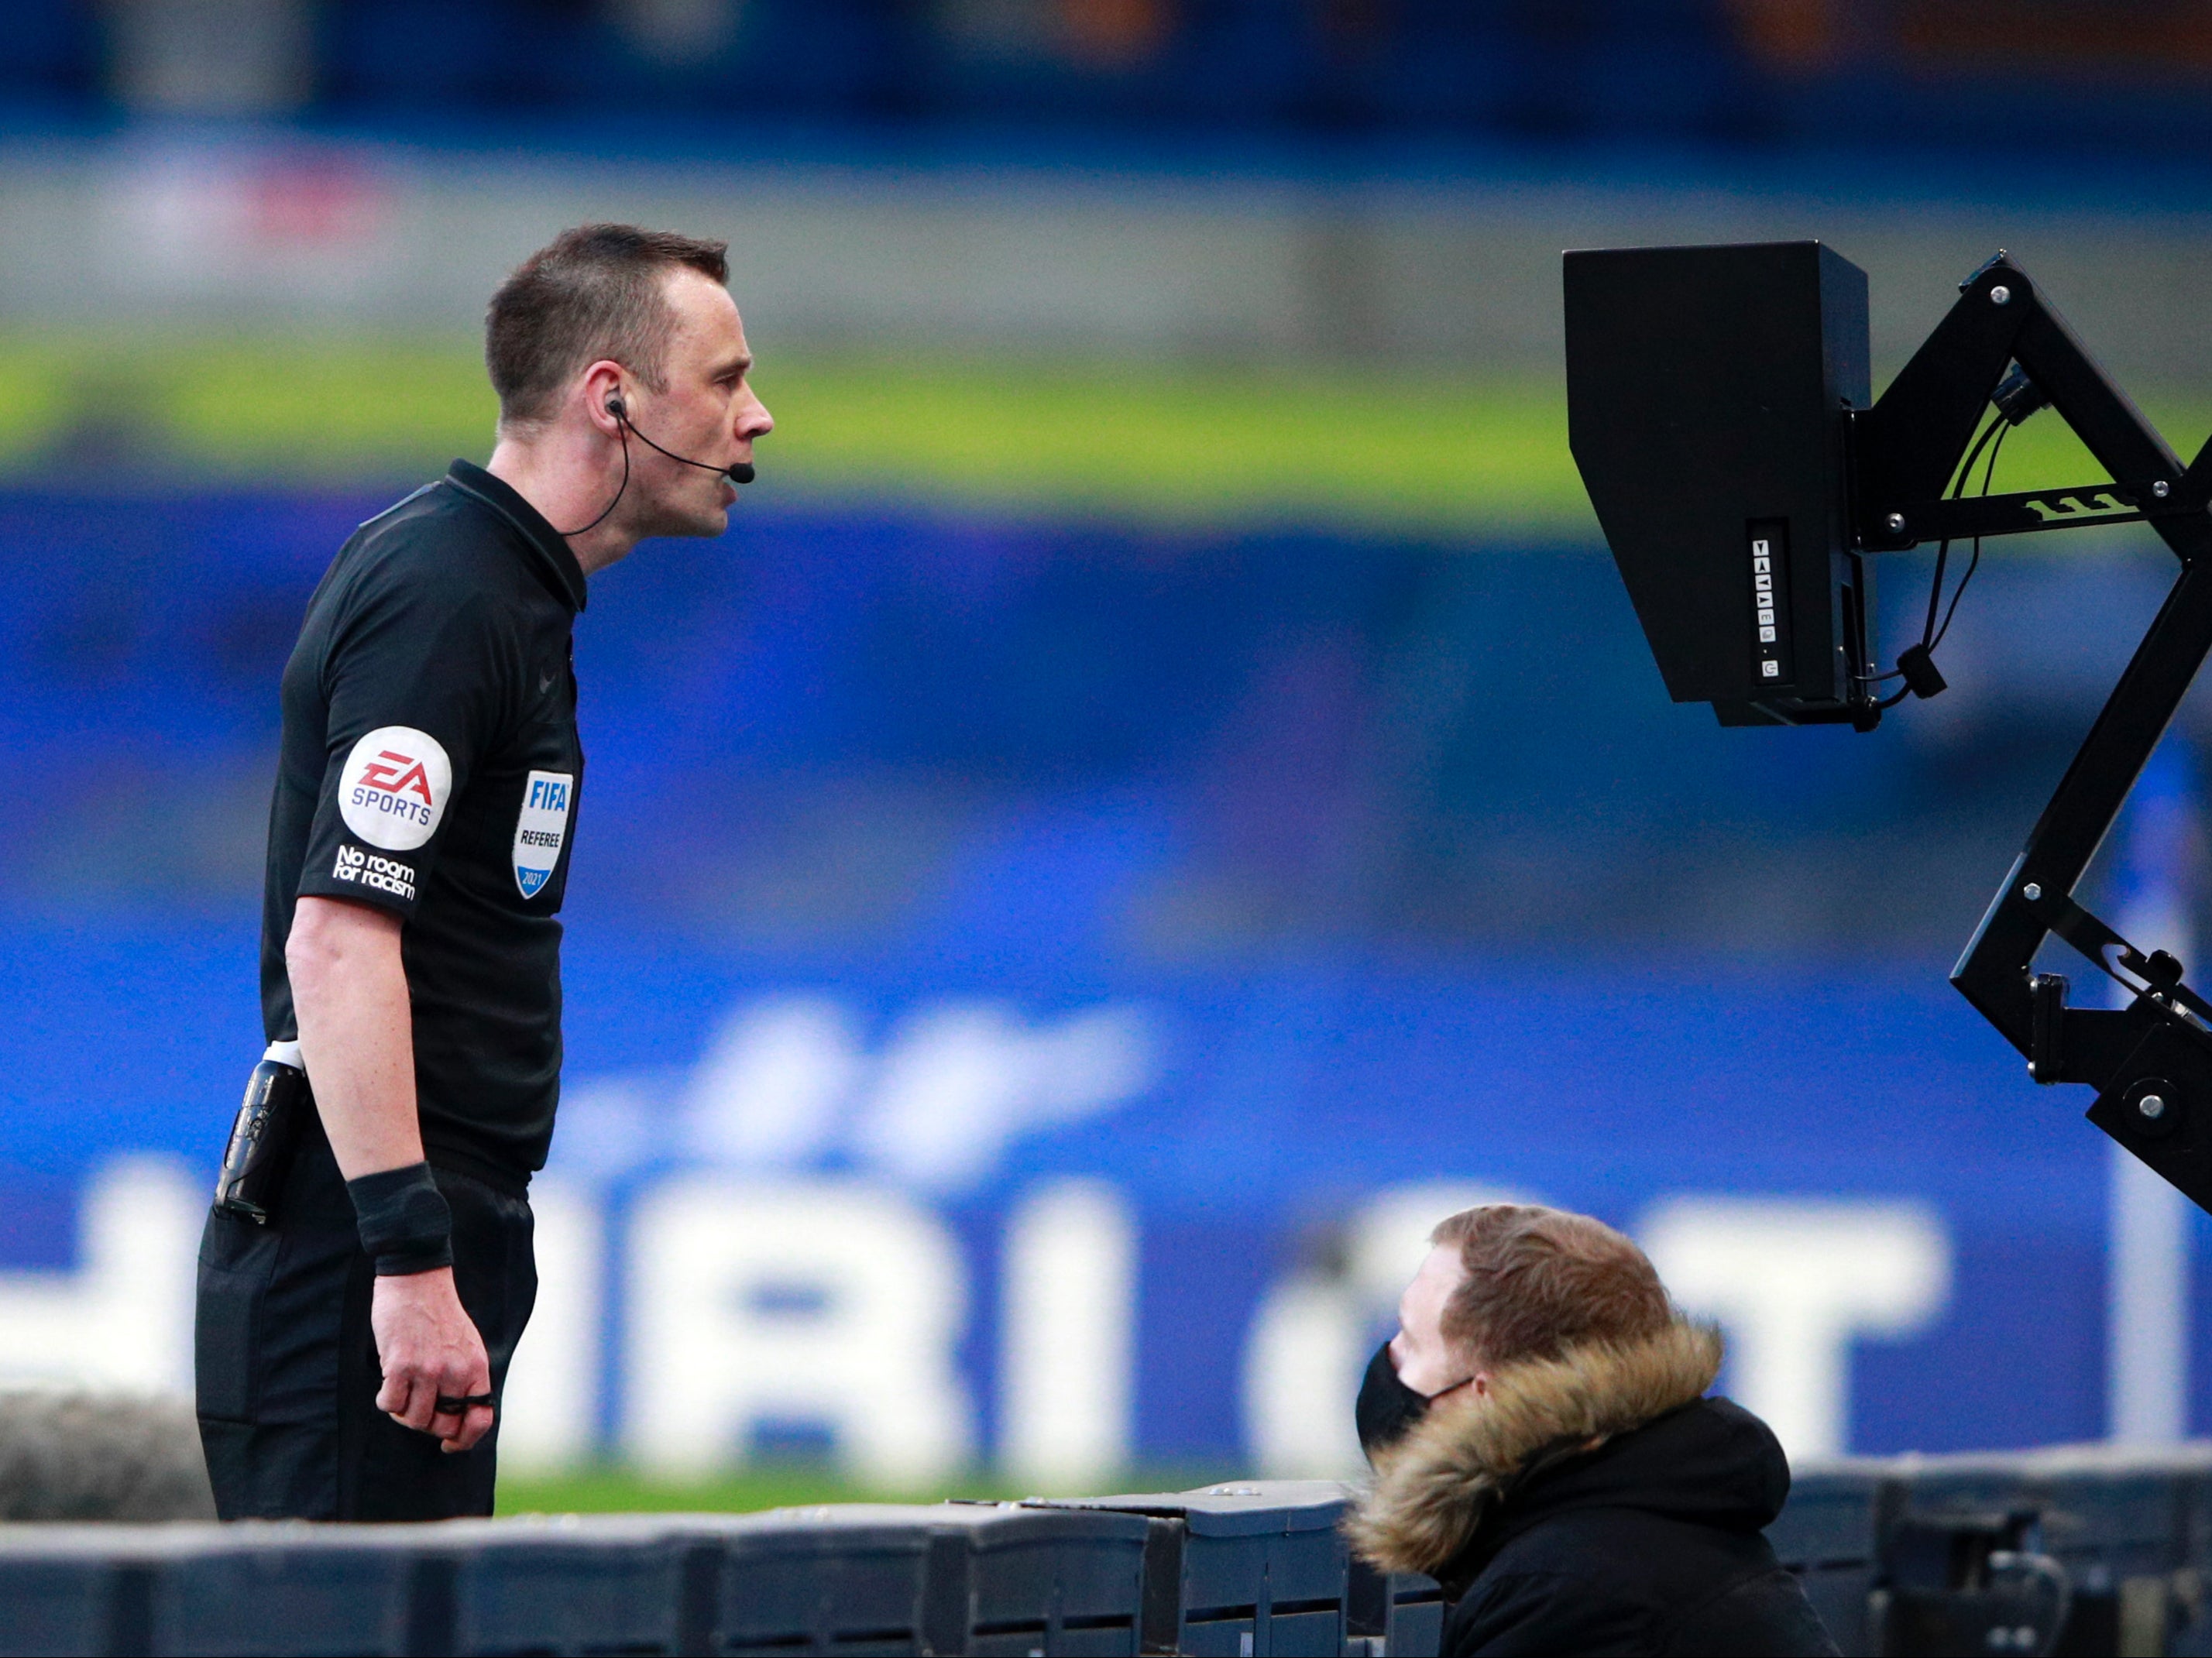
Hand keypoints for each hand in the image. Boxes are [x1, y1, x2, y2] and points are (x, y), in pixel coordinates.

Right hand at [371, 1267, 495, 1452]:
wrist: (417, 1281)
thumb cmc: (439, 1315)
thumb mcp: (468, 1345)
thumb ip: (466, 1378)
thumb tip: (460, 1416)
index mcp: (476, 1368)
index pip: (480, 1418)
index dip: (466, 1439)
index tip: (450, 1445)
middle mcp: (455, 1372)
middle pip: (441, 1425)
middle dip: (428, 1425)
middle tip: (418, 1407)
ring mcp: (428, 1370)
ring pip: (414, 1419)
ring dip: (404, 1412)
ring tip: (402, 1391)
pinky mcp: (400, 1365)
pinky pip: (390, 1405)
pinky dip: (387, 1400)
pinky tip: (388, 1384)